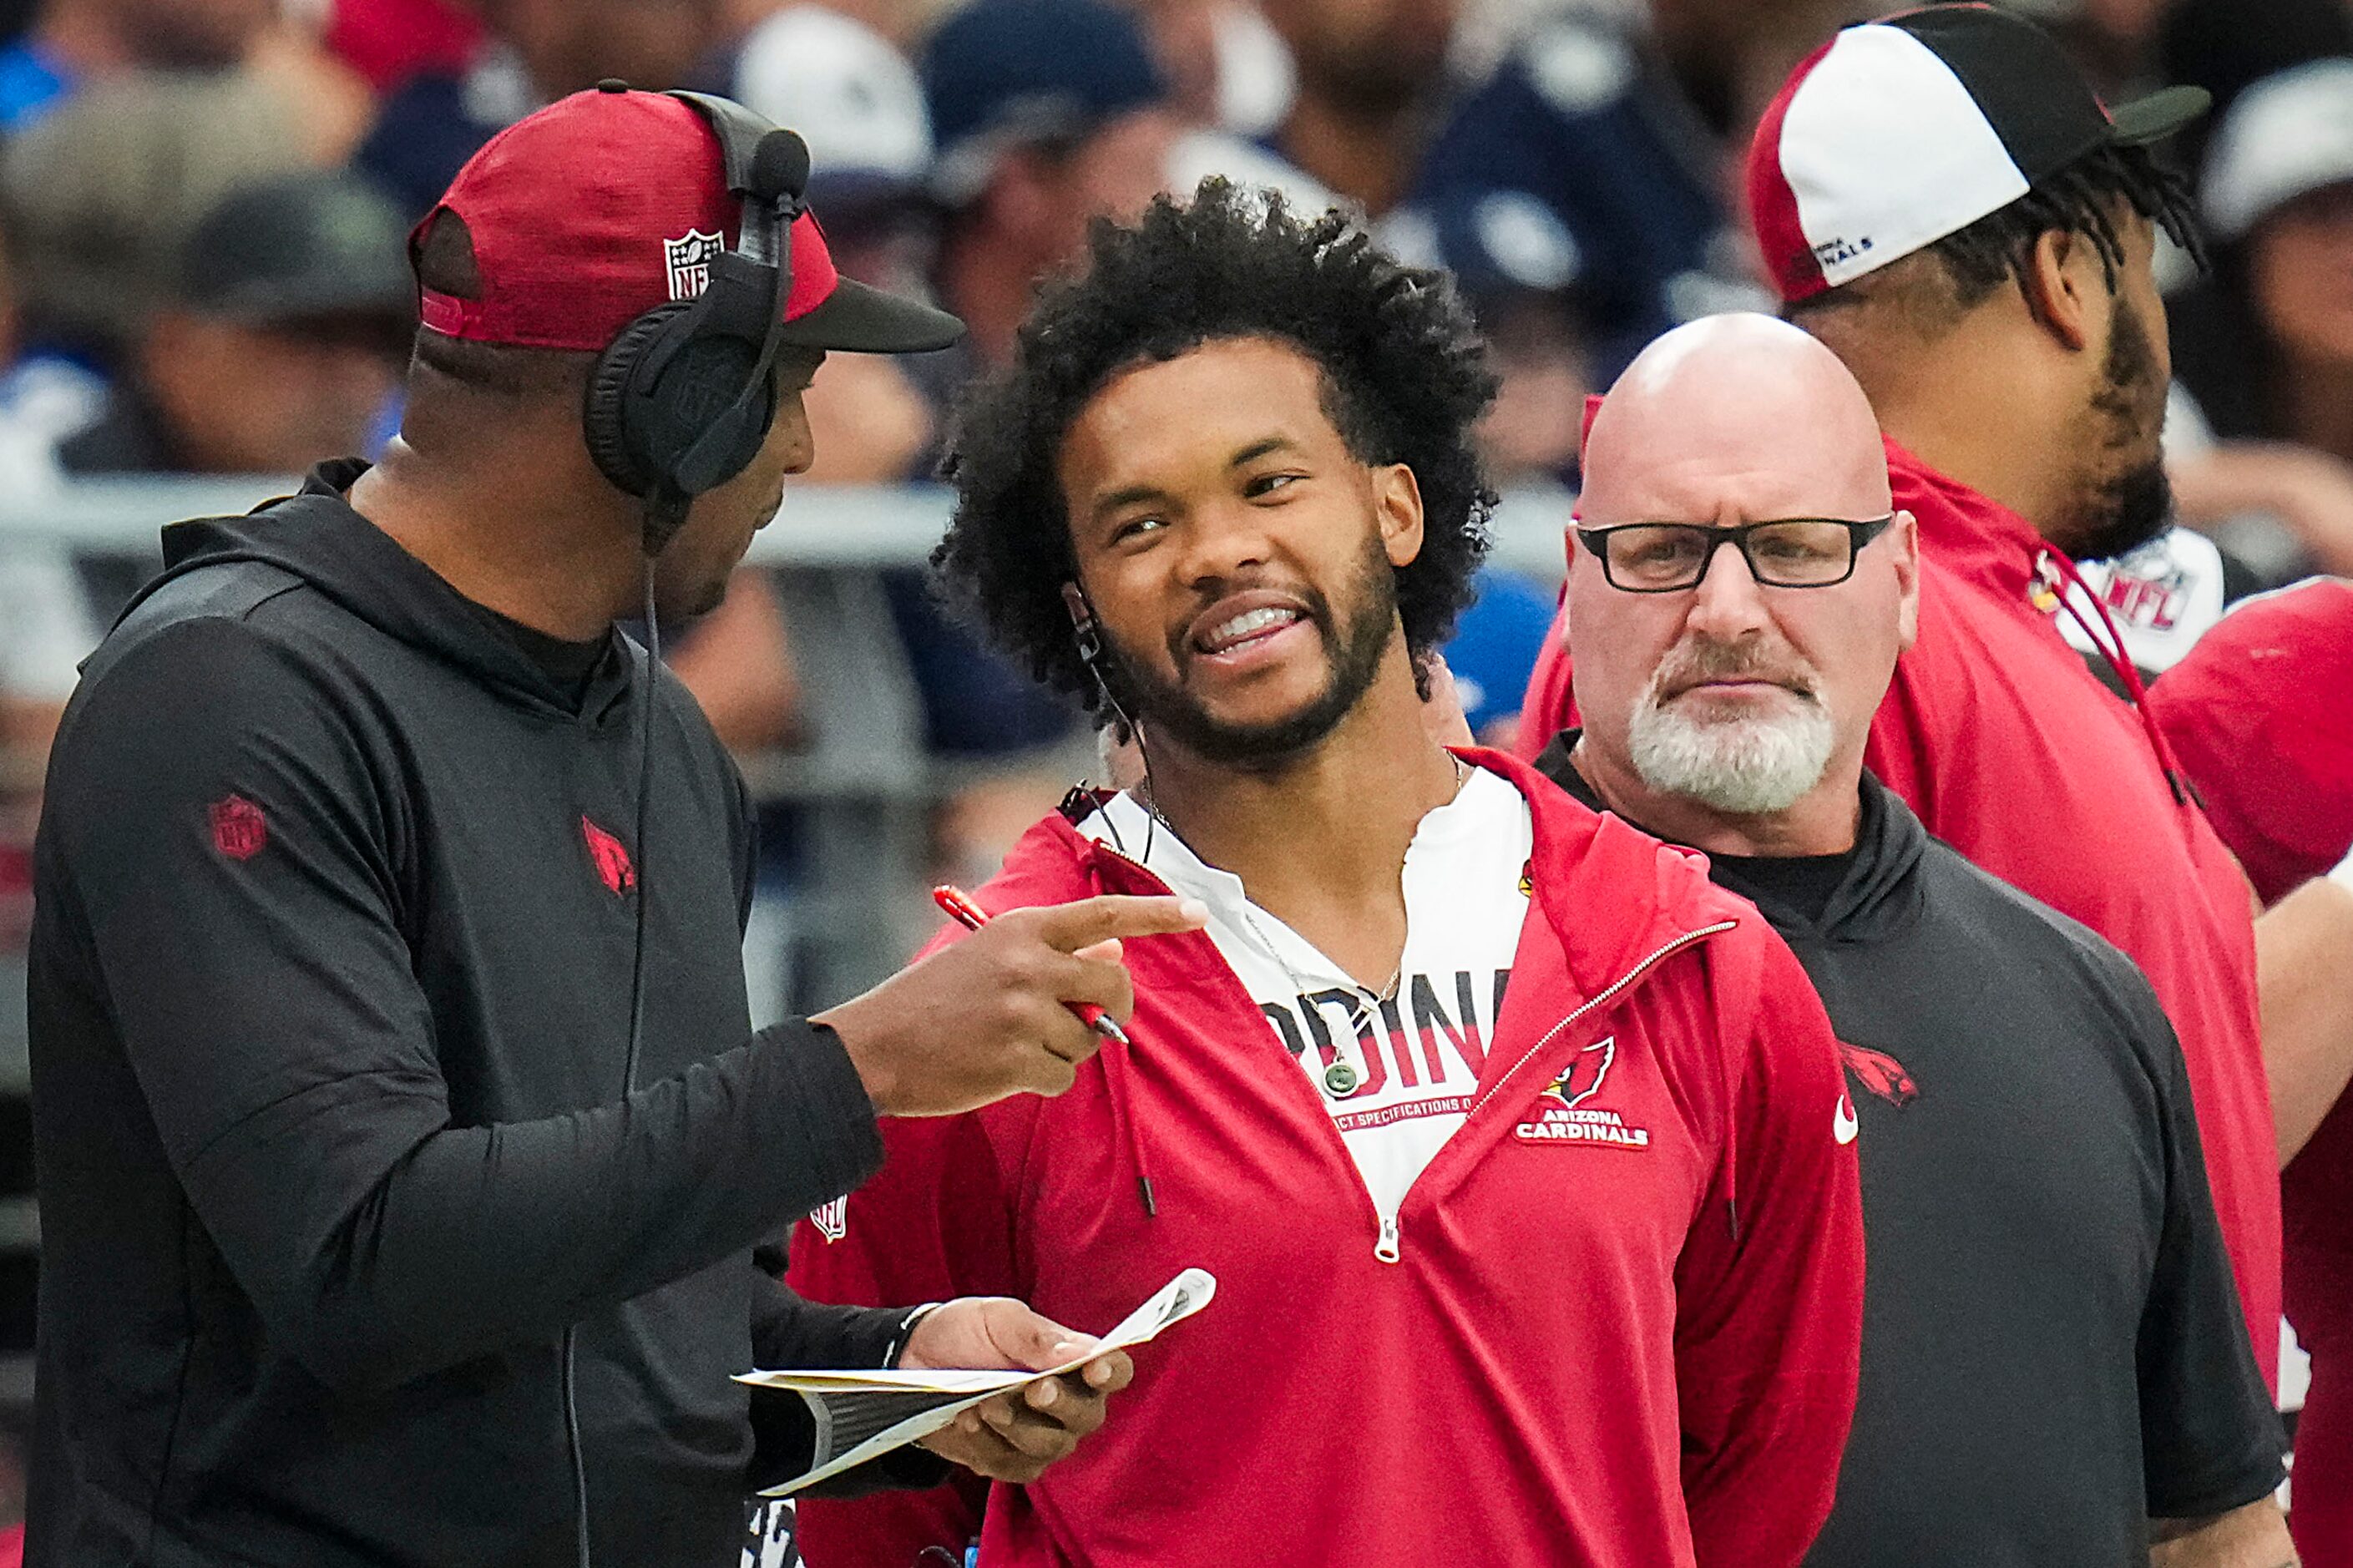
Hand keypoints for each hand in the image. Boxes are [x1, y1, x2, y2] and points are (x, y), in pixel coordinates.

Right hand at [815, 894, 1206, 1115]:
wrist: (876, 1046)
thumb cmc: (932, 999)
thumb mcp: (990, 955)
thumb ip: (1052, 952)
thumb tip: (1116, 951)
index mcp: (1022, 929)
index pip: (1105, 914)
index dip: (1157, 914)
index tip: (1198, 913)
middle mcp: (1028, 964)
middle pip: (1112, 984)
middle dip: (1112, 1006)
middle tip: (1092, 1017)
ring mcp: (1024, 1013)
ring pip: (1089, 1037)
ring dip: (1067, 1048)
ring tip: (1016, 1043)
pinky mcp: (1017, 1059)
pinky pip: (1064, 1075)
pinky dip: (1044, 1079)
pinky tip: (1007, 1069)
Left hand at [901, 1297, 1135, 1484]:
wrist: (915, 1360)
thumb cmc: (967, 1332)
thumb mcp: (997, 1319)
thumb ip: (1037, 1336)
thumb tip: (1080, 1354)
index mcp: (1075, 1362)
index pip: (1114, 1372)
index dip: (1112, 1372)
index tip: (1095, 1368)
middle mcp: (1068, 1406)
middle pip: (1086, 1417)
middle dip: (1060, 1404)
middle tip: (1034, 1389)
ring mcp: (1042, 1439)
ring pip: (1047, 1446)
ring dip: (1016, 1425)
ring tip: (985, 1402)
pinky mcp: (1010, 1463)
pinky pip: (1009, 1465)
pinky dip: (986, 1443)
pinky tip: (967, 1419)